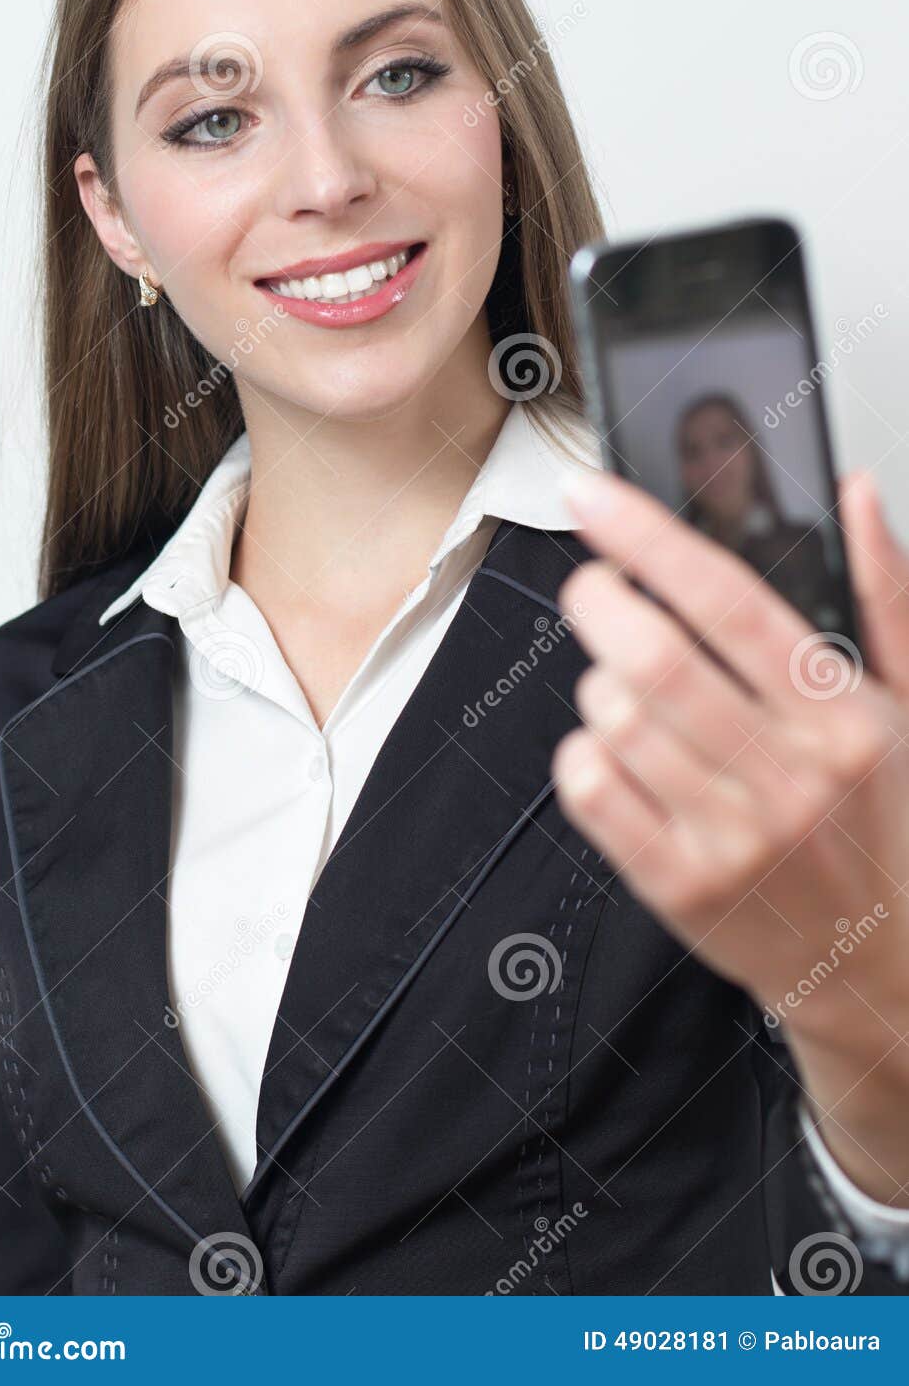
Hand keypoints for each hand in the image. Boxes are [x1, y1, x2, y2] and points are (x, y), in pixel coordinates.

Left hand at [550, 465, 908, 1202]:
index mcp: (842, 718)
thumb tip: (852, 495)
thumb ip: (879, 594)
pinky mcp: (677, 885)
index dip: (647, 536)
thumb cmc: (883, 820)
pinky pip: (591, 788)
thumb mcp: (906, 703)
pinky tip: (614, 744)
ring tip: (620, 677)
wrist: (876, 963)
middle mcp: (789, 777)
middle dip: (599, 599)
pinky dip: (582, 748)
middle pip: (655, 657)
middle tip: (593, 584)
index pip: (728, 600)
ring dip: (597, 678)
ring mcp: (730, 837)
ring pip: (614, 718)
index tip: (594, 495)